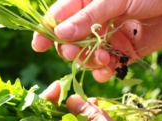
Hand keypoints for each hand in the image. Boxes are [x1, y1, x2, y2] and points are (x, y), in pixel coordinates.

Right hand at [32, 0, 161, 81]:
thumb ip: (87, 18)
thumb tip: (60, 34)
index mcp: (87, 2)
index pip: (58, 18)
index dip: (46, 32)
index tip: (38, 46)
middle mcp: (94, 22)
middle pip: (69, 42)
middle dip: (70, 51)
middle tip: (76, 53)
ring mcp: (107, 38)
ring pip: (86, 57)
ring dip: (90, 62)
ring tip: (104, 58)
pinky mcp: (122, 52)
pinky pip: (105, 67)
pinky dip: (104, 72)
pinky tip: (108, 70)